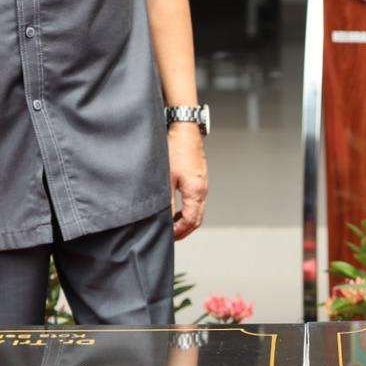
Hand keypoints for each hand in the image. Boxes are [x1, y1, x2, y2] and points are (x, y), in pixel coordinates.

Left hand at [168, 123, 207, 239]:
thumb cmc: (174, 150)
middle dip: (184, 230)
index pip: (191, 221)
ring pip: (198, 210)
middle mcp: (202, 189)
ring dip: (185, 220)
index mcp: (196, 191)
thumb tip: (163, 220)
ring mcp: (202, 183)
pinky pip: (196, 200)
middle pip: (197, 218)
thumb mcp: (165, 178)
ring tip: (170, 225)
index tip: (166, 236)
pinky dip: (187, 209)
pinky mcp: (199, 177)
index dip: (178, 232)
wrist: (184, 128)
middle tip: (169, 236)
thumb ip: (165, 201)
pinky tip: (175, 207)